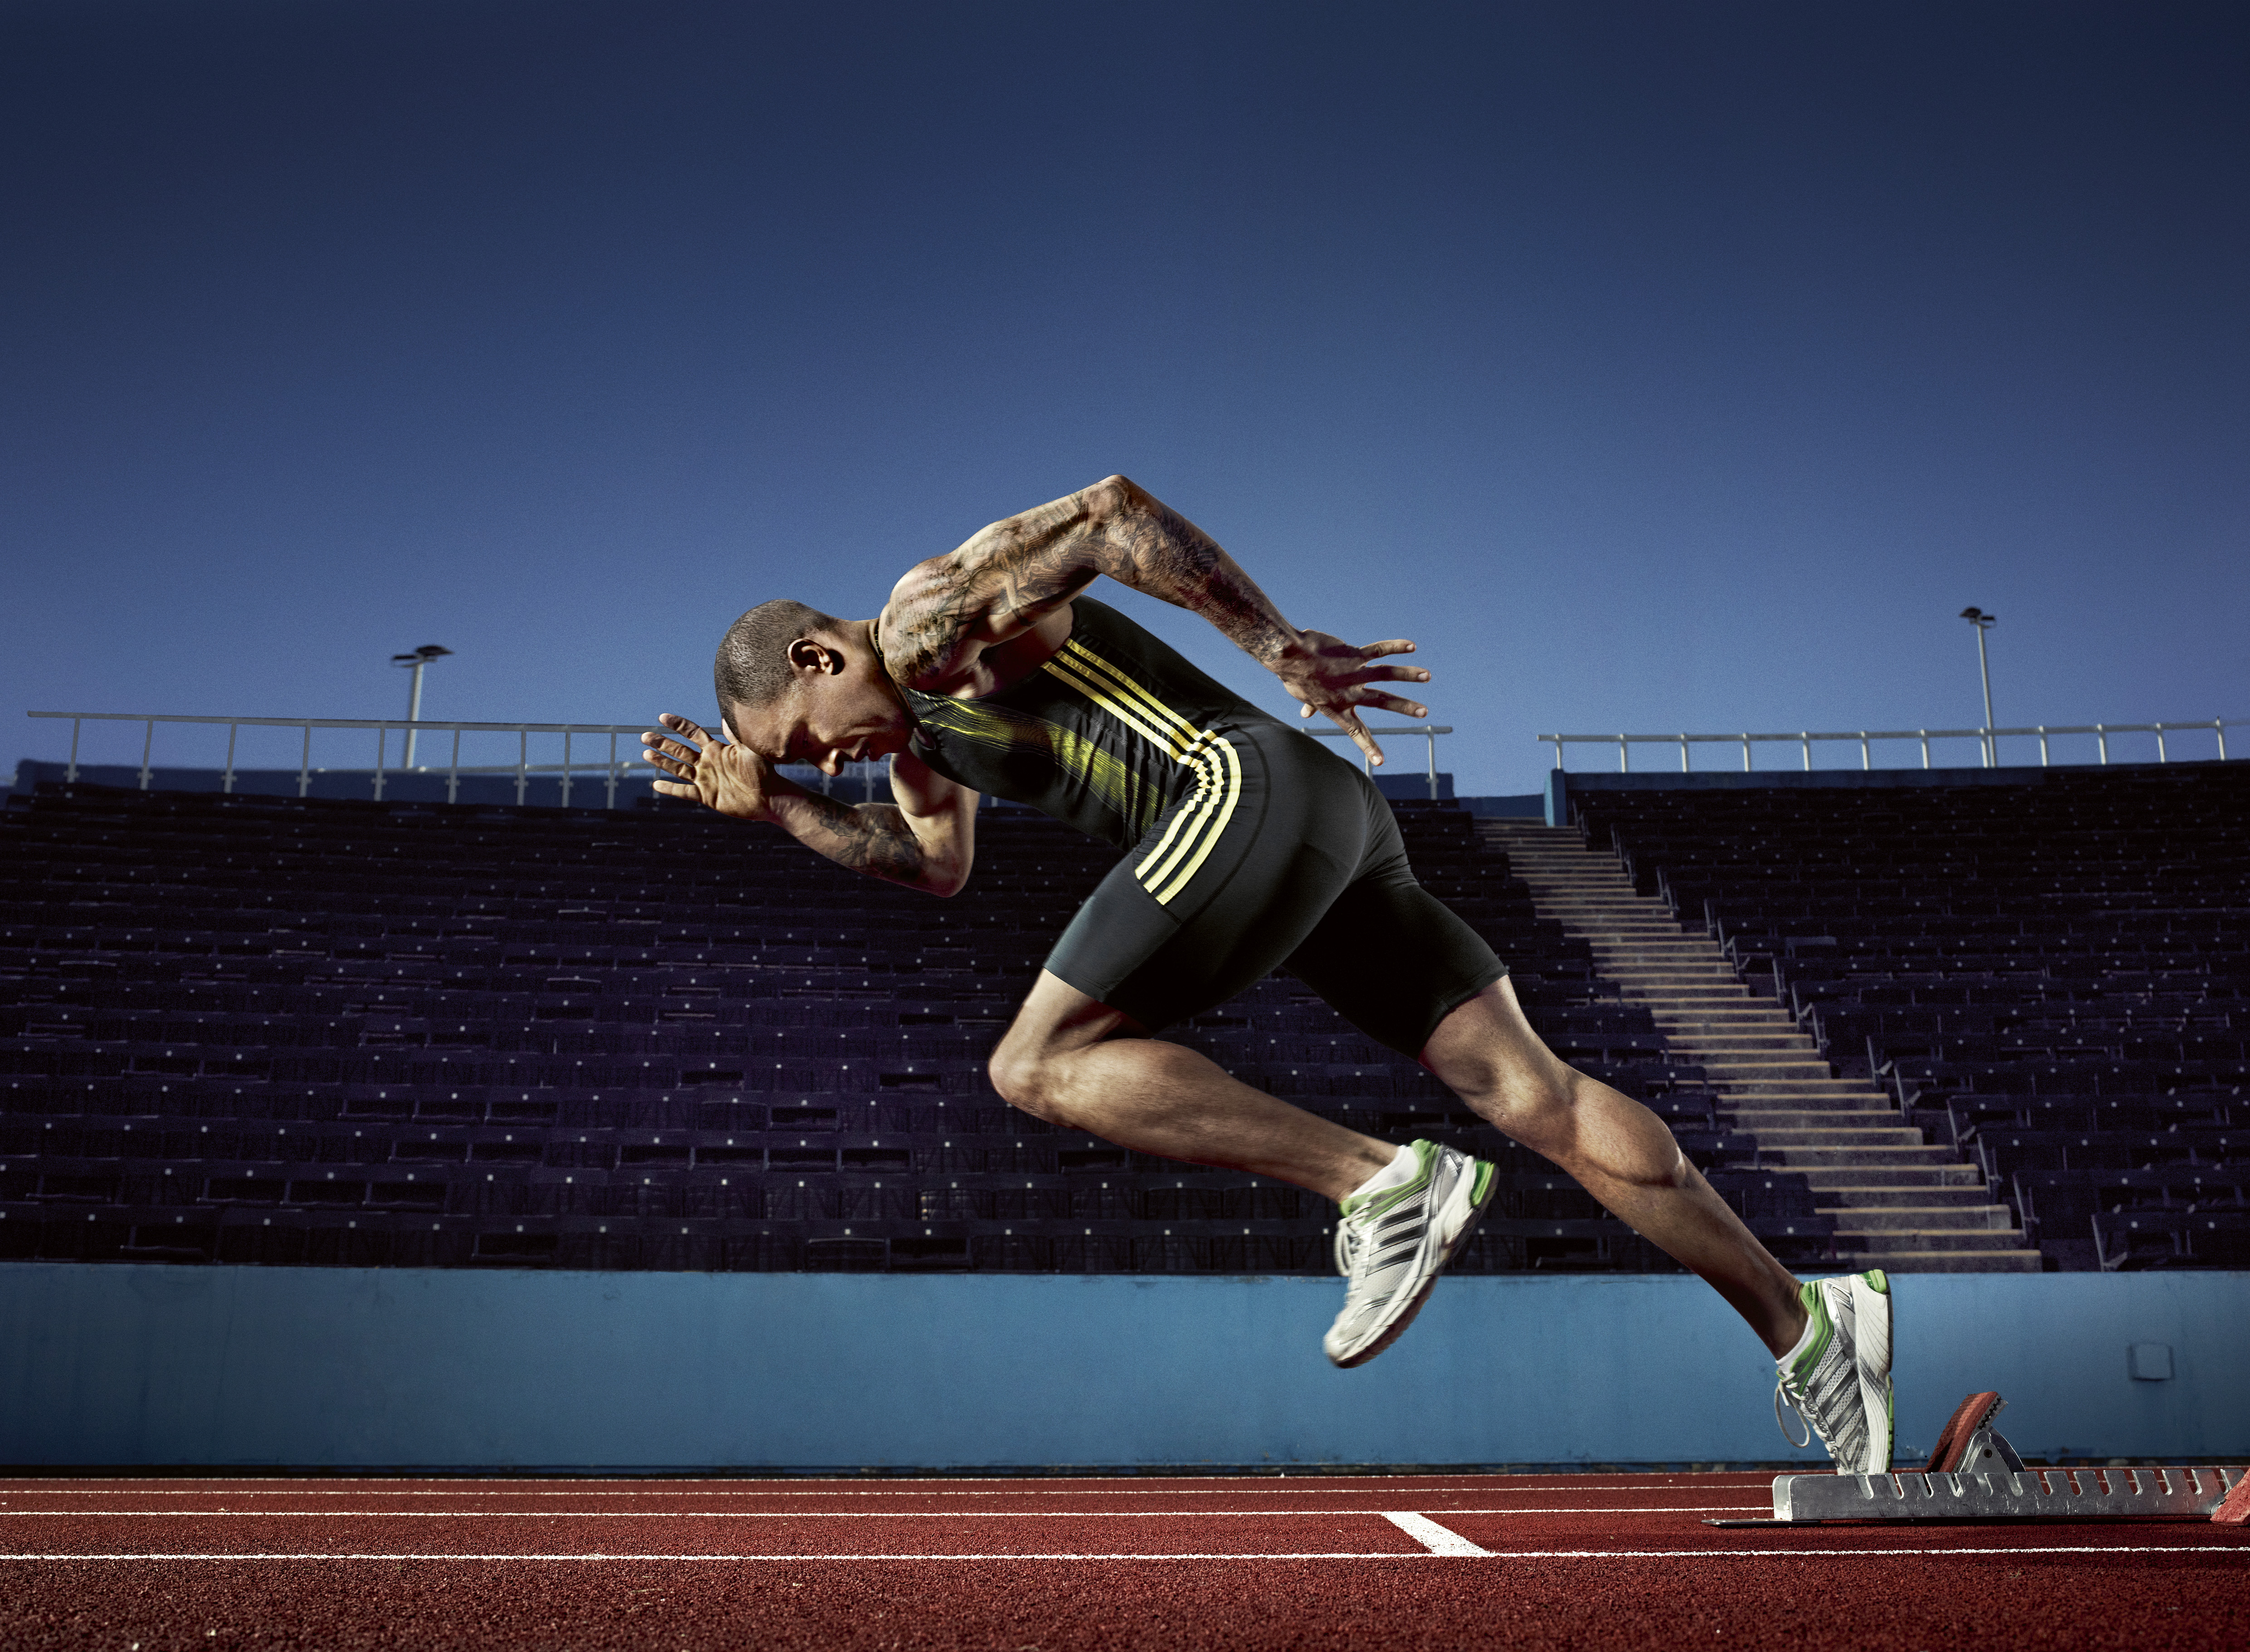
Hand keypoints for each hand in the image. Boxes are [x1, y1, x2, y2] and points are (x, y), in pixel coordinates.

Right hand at [640, 714, 775, 818]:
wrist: (769, 797)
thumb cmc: (764, 772)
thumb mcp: (750, 750)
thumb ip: (736, 735)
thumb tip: (726, 716)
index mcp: (716, 749)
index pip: (693, 733)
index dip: (678, 725)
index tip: (663, 717)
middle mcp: (708, 762)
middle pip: (680, 750)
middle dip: (662, 743)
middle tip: (645, 736)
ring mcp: (705, 779)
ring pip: (678, 768)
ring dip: (662, 762)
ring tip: (645, 753)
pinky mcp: (706, 796)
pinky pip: (684, 792)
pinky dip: (670, 789)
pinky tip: (656, 784)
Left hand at [1271, 631, 1429, 766]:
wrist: (1290, 655)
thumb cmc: (1293, 677)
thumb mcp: (1302, 696)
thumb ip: (1311, 705)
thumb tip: (1305, 714)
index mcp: (1337, 709)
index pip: (1356, 732)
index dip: (1368, 747)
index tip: (1381, 761)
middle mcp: (1350, 694)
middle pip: (1382, 702)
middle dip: (1405, 707)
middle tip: (1424, 712)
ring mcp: (1354, 673)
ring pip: (1386, 674)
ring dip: (1408, 675)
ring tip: (1427, 676)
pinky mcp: (1354, 655)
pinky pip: (1378, 650)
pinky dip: (1395, 647)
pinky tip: (1411, 646)